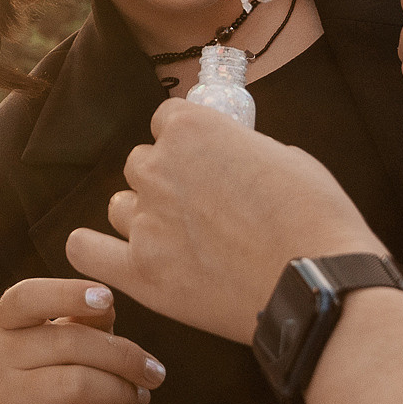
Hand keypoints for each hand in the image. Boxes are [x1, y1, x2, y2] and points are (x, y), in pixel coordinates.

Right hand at [0, 278, 163, 403]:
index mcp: (5, 320)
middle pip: (68, 342)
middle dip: (123, 357)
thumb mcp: (77, 335)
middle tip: (154, 373)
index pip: (26, 297)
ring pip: (77, 385)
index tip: (108, 298)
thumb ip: (89, 315)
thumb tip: (106, 306)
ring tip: (140, 398)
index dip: (67, 293)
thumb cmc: (66, 371)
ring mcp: (4, 398)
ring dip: (121, 392)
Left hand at [67, 100, 377, 344]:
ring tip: (179, 241)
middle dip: (166, 181)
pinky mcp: (140, 272)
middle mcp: (159, 167)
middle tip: (202, 210)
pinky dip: (93, 250)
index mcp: (192, 128)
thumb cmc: (315, 217)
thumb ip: (240, 150)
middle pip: (141, 164)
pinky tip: (116, 256)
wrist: (317, 284)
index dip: (187, 142)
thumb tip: (229, 158)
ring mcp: (146, 221)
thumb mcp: (285, 157)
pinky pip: (85, 250)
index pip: (165, 119)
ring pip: (120, 207)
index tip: (206, 163)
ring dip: (142, 216)